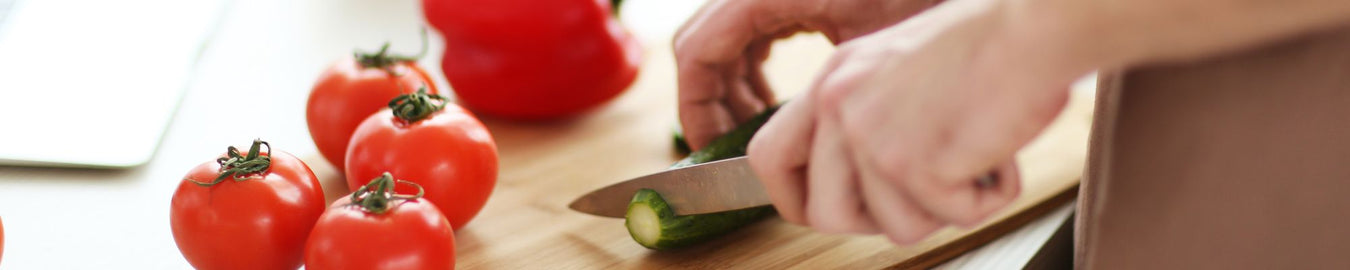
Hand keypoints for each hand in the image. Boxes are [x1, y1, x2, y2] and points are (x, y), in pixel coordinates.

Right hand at [674, 0, 941, 149]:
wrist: (975, 1)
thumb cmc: (928, 1)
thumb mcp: (868, 50)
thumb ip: (816, 85)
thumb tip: (769, 139)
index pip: (698, 52)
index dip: (696, 107)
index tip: (712, 149)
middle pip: (703, 45)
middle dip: (712, 99)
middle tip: (734, 146)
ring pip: (726, 39)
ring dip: (733, 85)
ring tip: (759, 127)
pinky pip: (753, 29)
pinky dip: (755, 65)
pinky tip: (781, 98)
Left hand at [747, 0, 1086, 243]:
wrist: (1032, 27)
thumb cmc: (988, 45)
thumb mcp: (896, 74)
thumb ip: (866, 119)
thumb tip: (860, 183)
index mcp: (832, 80)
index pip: (769, 157)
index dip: (793, 198)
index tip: (824, 209)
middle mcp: (839, 105)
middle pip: (824, 214)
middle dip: (875, 222)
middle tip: (923, 193)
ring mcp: (871, 134)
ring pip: (893, 226)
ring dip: (943, 208)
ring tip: (971, 157)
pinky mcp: (913, 162)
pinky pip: (949, 217)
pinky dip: (986, 197)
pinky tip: (995, 153)